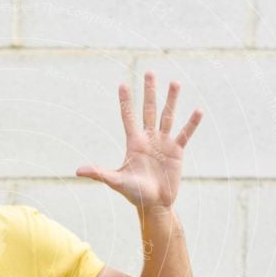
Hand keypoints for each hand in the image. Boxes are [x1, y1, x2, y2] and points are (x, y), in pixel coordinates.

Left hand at [76, 72, 202, 209]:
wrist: (154, 204)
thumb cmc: (133, 193)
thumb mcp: (116, 181)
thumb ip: (99, 173)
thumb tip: (78, 171)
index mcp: (133, 143)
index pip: (128, 117)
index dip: (125, 101)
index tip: (122, 84)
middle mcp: (149, 139)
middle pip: (149, 110)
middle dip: (149, 92)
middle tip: (150, 72)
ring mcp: (164, 143)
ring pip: (168, 116)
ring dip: (171, 100)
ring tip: (175, 82)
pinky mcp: (177, 151)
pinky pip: (184, 134)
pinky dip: (191, 123)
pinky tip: (198, 110)